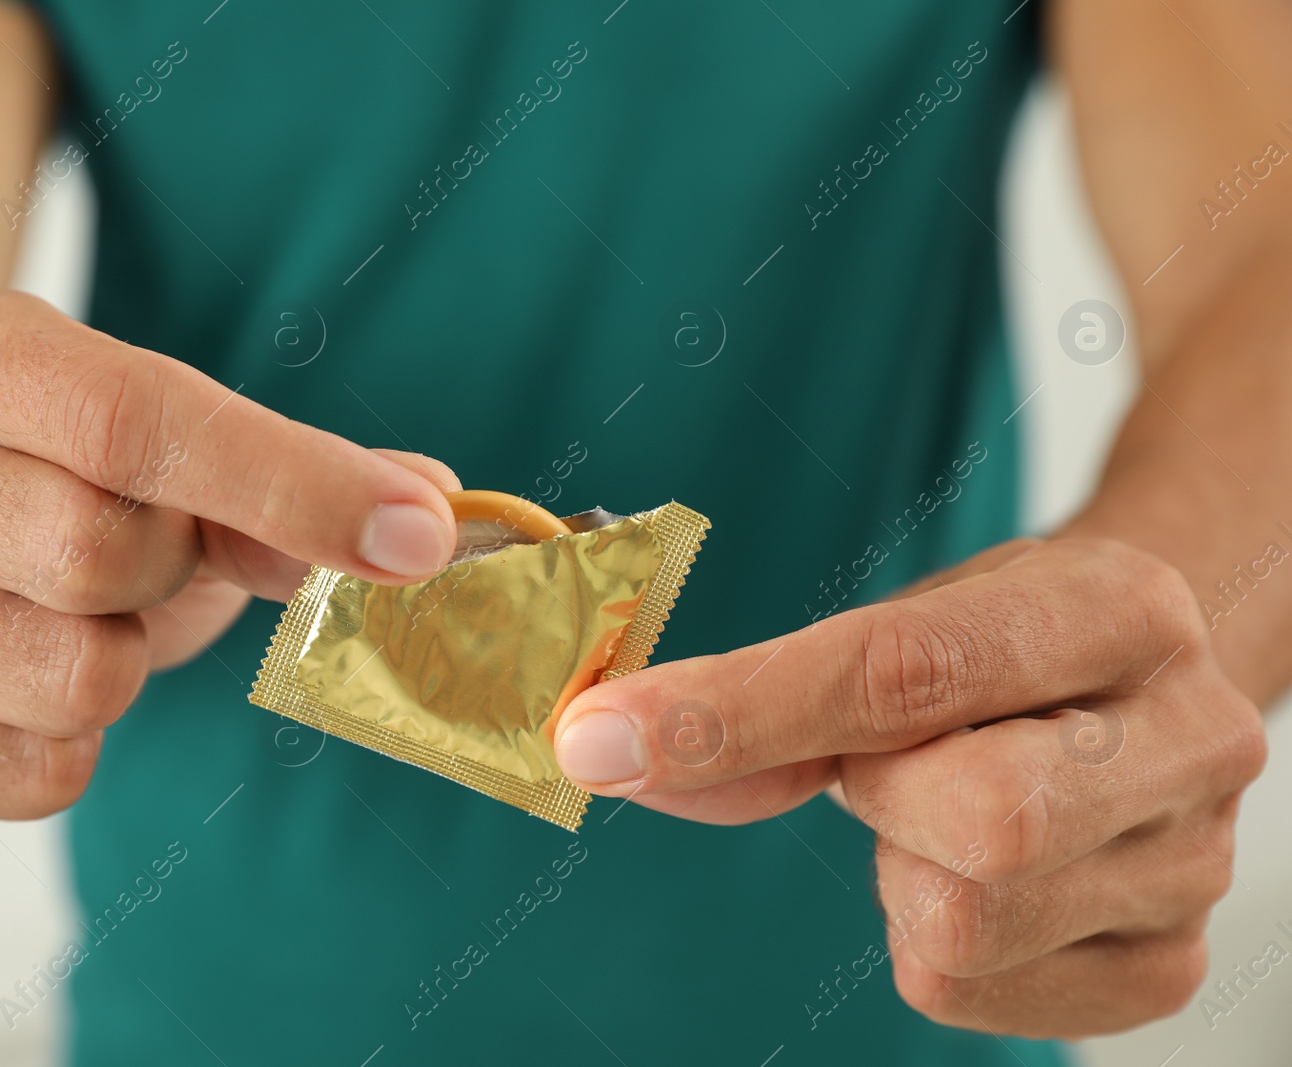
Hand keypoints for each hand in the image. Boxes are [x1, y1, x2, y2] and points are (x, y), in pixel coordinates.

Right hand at [0, 290, 458, 826]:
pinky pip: (37, 771)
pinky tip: (25, 696)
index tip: (418, 535)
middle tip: (140, 560)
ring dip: (122, 665)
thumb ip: (294, 479)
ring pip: (75, 675)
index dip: (297, 484)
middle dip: (169, 574)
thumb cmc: (53, 487)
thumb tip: (431, 512)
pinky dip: (73, 748)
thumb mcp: (164, 454)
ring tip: (75, 625)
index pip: (138, 420)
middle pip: (103, 552)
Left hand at [554, 537, 1266, 1036]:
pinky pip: (970, 993)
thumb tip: (610, 752)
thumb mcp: (904, 624)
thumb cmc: (1006, 646)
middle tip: (892, 764)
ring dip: (903, 869)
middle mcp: (1191, 736)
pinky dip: (926, 940)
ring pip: (964, 922)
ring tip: (943, 812)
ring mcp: (1194, 865)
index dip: (736, 711)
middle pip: (979, 821)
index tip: (602, 735)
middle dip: (886, 797)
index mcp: (1117, 608)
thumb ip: (765, 699)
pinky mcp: (1164, 967)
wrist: (1142, 686)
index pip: (905, 671)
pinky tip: (968, 876)